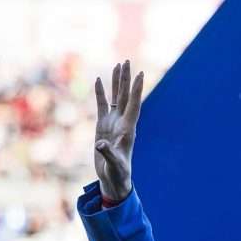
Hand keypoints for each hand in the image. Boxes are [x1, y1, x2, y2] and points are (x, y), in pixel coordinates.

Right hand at [94, 60, 143, 199]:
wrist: (113, 179)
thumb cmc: (117, 173)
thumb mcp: (114, 165)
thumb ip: (108, 154)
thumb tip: (101, 145)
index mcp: (128, 129)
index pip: (134, 105)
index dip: (136, 90)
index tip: (140, 74)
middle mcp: (122, 123)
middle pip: (125, 96)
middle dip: (126, 79)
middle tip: (127, 61)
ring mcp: (113, 123)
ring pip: (116, 98)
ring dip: (117, 82)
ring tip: (118, 65)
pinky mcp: (103, 126)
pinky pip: (102, 105)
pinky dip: (101, 93)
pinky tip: (99, 80)